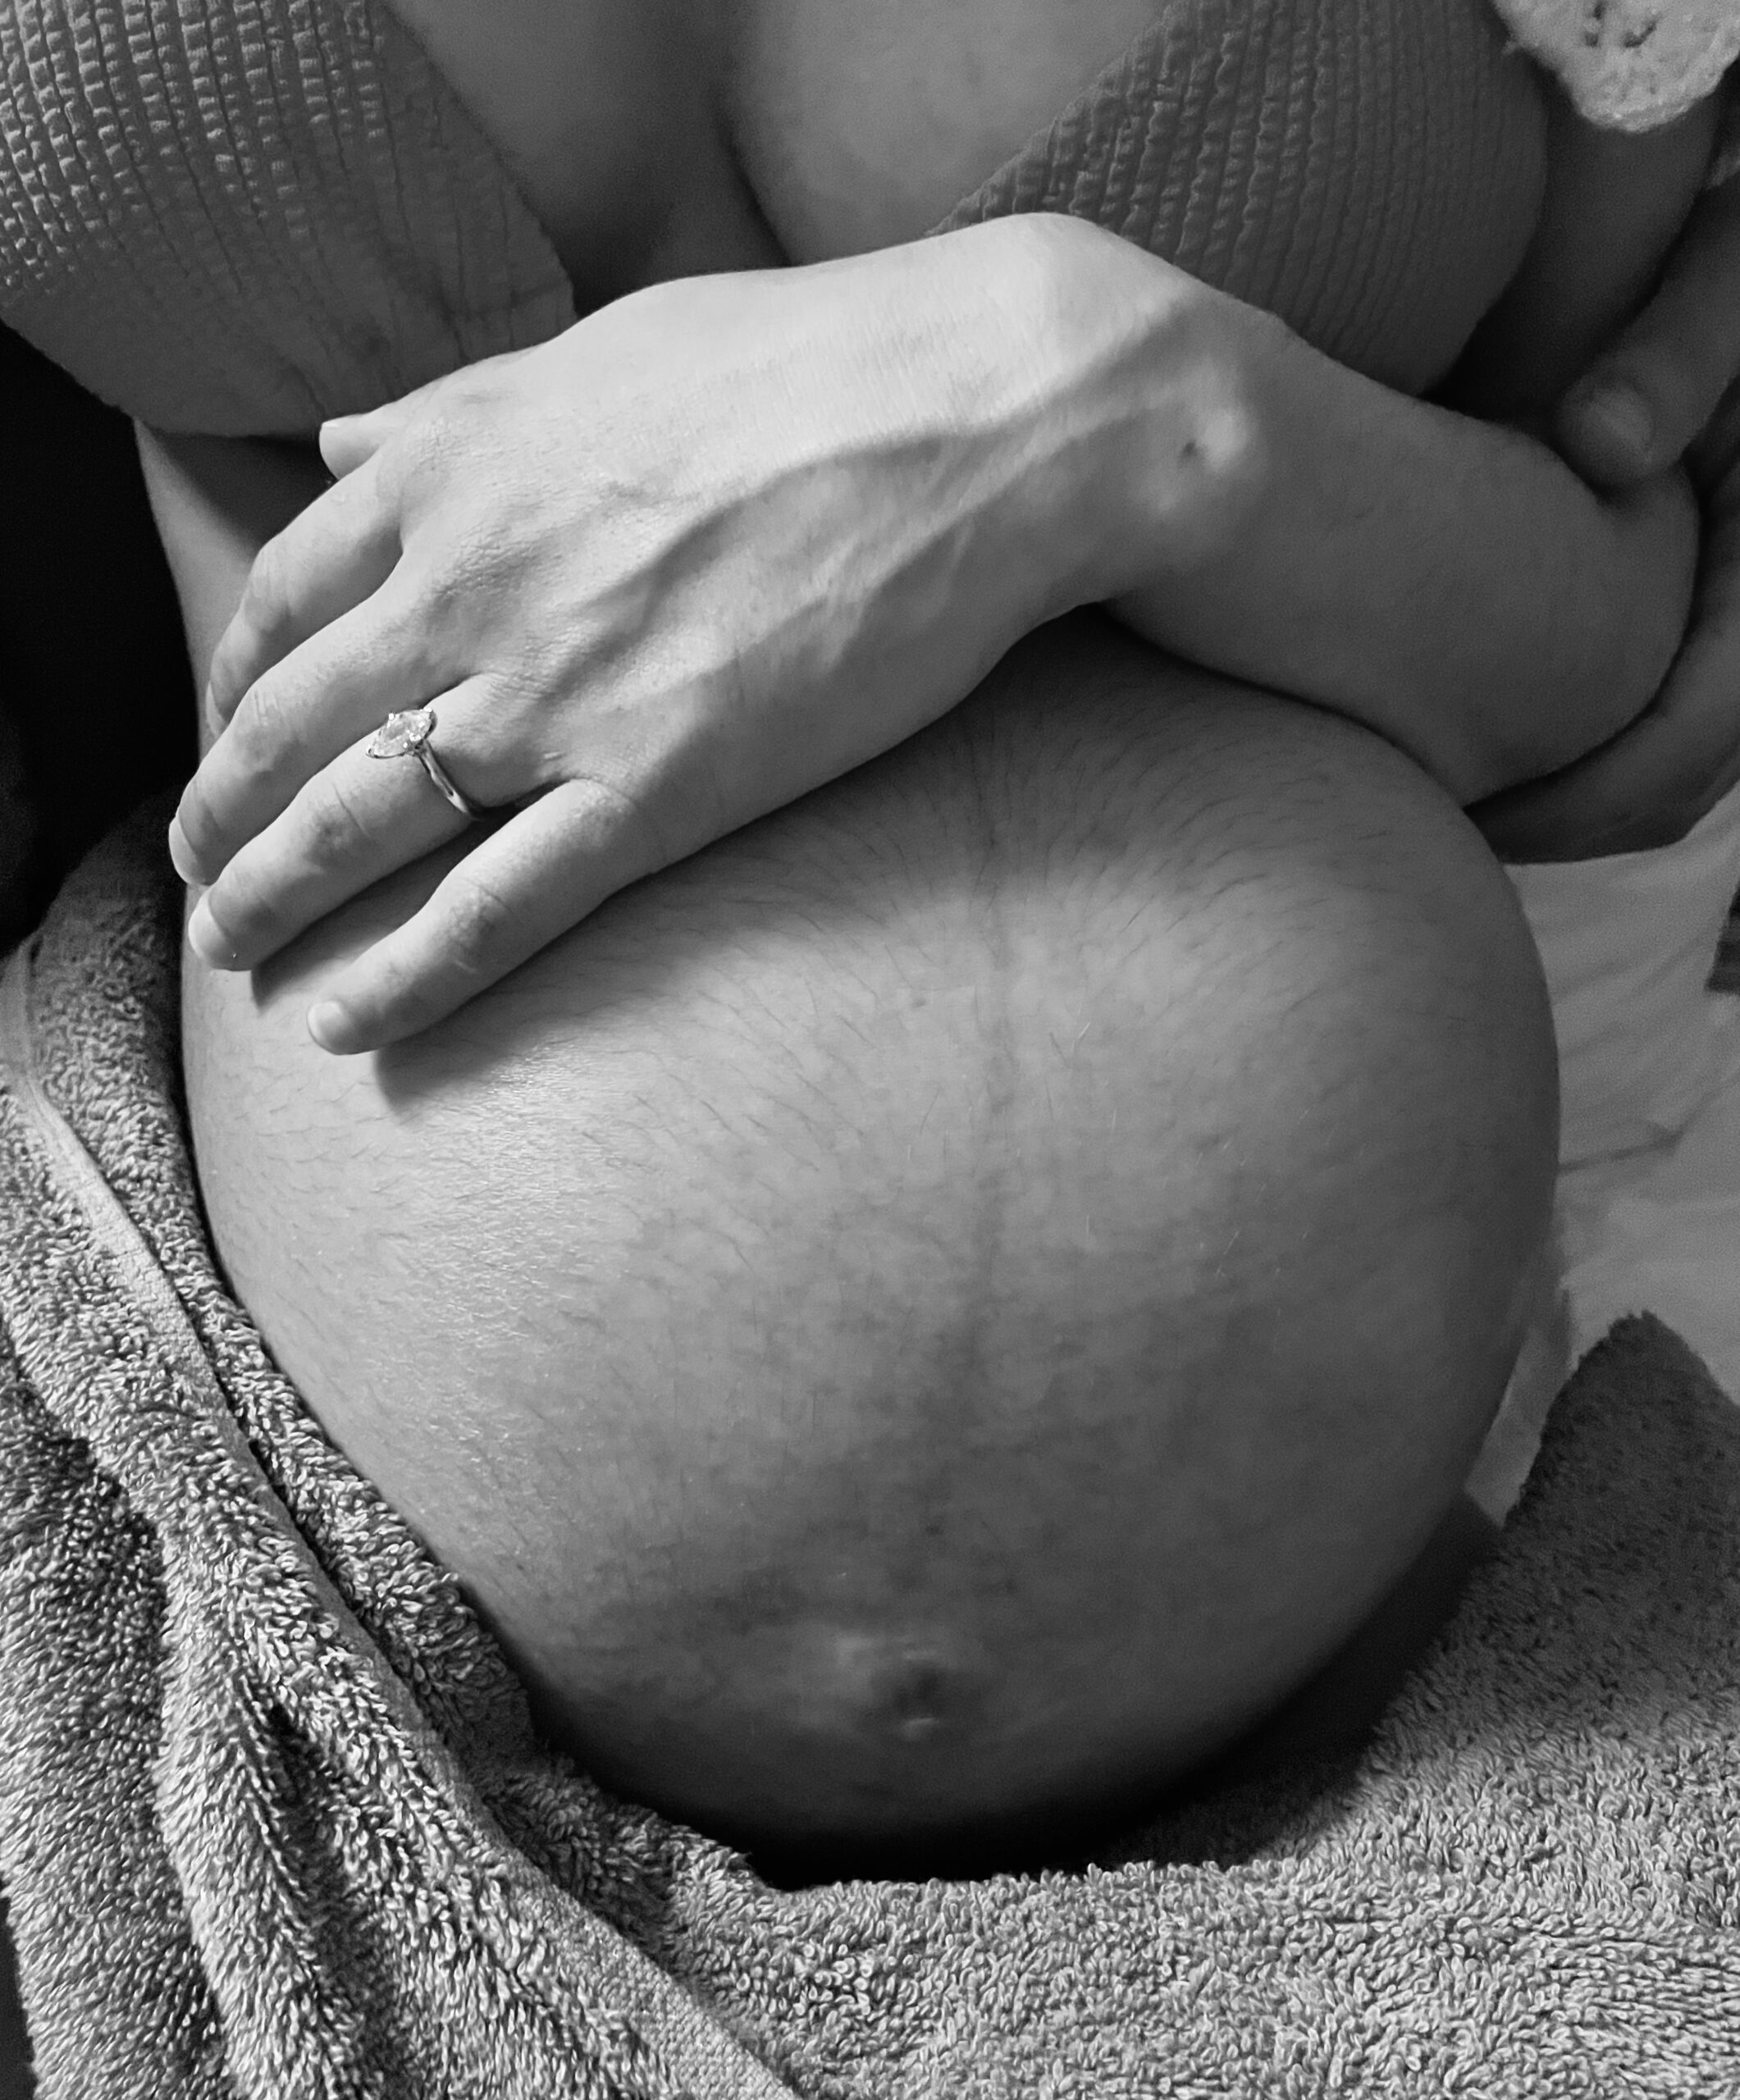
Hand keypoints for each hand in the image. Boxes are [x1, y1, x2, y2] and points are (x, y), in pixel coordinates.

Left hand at [169, 227, 1102, 1050]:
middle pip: (291, 725)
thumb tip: (336, 439)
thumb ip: (451, 405)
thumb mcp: (598, 350)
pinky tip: (350, 1027)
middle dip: (222, 813)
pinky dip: (409, 980)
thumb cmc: (806, 364)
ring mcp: (557, 696)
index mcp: (452, 471)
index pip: (285, 595)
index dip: (234, 681)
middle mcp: (471, 586)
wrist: (973, 419)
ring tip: (236, 954)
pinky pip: (498, 910)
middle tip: (199, 874)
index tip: (226, 732)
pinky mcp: (658, 791)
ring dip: (276, 901)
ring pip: (363, 824)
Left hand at [1477, 170, 1739, 860]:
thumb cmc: (1737, 241)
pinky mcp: (1689, 622)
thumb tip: (1597, 445)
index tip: (1479, 811)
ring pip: (1655, 778)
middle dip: (1555, 823)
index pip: (1704, 731)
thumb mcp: (1734, 271)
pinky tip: (1457, 741)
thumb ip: (1684, 341)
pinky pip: (1634, 732)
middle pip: (1673, 786)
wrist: (1722, 264)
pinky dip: (1558, 760)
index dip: (1592, 795)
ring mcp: (1727, 627)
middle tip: (1417, 824)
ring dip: (1551, 805)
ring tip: (1428, 797)